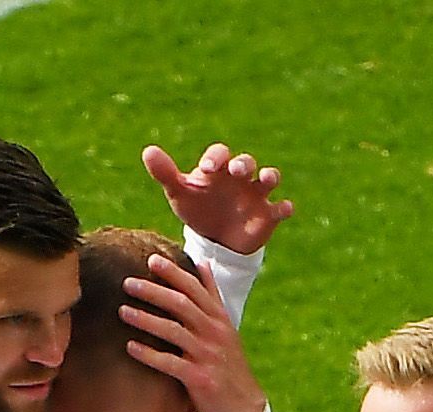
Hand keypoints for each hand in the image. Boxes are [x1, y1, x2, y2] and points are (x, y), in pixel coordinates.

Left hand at [119, 255, 266, 411]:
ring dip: (147, 319)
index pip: (195, 288)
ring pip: (174, 331)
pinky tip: (130, 347)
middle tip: (127, 282)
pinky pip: (171, 363)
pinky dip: (149, 355)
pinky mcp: (199, 379)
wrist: (243, 405)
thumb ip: (211, 295)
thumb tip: (201, 263)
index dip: (174, 273)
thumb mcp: (224, 326)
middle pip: (182, 305)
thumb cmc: (227, 362)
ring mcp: (207, 355)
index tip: (151, 259)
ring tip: (122, 311)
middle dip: (154, 291)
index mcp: (218, 317)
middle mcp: (214, 332)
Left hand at [145, 142, 291, 256]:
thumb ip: (165, 173)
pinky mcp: (268, 215)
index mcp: (218, 169)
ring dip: (269, 176)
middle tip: (237, 170)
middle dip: (243, 164)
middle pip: (246, 162)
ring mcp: (256, 195)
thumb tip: (148, 150)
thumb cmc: (197, 209)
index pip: (219, 154)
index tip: (208, 168)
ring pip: (269, 178)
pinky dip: (284, 208)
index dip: (216, 158)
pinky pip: (280, 208)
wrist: (216, 240)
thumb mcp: (180, 194)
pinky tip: (284, 209)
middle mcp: (240, 178)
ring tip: (267, 179)